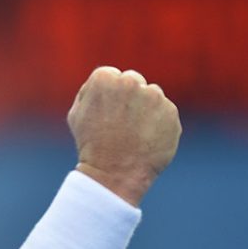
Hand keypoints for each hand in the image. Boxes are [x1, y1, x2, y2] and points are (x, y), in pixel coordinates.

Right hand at [67, 66, 181, 205]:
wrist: (114, 173)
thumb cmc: (91, 144)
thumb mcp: (77, 113)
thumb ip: (91, 91)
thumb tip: (106, 81)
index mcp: (104, 78)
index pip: (113, 76)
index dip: (110, 96)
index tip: (108, 113)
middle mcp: (131, 81)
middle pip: (134, 81)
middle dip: (130, 98)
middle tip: (122, 123)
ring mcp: (154, 96)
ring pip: (152, 96)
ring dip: (146, 109)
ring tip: (134, 134)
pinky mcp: (170, 112)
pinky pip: (165, 113)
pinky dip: (159, 124)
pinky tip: (147, 139)